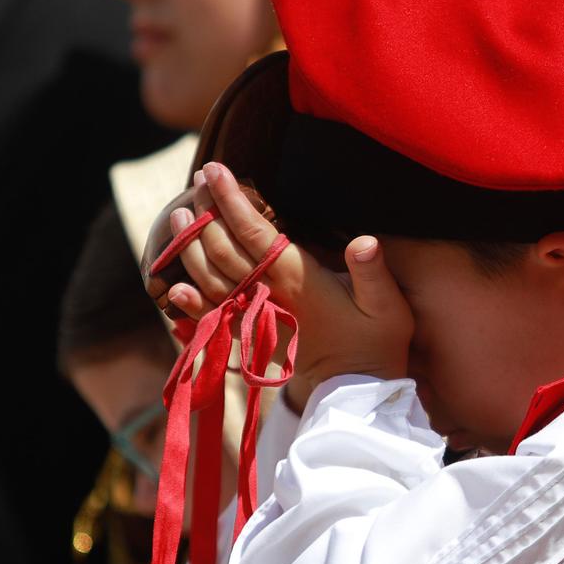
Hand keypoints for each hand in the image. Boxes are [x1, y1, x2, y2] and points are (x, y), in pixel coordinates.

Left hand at [165, 163, 412, 399]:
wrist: (355, 394)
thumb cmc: (376, 345)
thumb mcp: (388, 308)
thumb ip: (374, 273)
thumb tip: (364, 240)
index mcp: (298, 281)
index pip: (254, 232)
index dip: (232, 199)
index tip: (215, 168)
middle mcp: (269, 296)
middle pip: (223, 249)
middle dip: (206, 212)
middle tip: (198, 179)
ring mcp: (256, 318)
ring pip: (210, 278)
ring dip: (191, 246)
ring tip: (180, 214)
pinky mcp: (253, 337)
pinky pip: (212, 315)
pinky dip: (190, 301)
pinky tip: (175, 286)